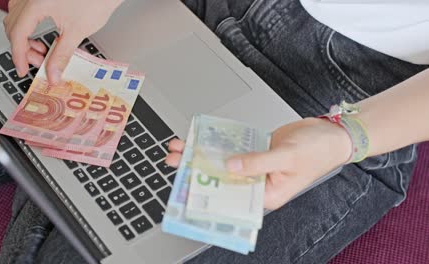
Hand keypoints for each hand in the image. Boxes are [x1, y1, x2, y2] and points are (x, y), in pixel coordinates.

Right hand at [4, 0, 122, 83]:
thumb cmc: (96, 1)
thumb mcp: (77, 32)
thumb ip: (61, 55)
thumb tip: (52, 73)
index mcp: (36, 4)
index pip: (17, 34)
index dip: (19, 56)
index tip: (24, 70)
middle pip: (13, 26)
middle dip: (24, 48)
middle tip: (40, 63)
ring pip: (16, 17)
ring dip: (25, 37)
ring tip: (43, 50)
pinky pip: (25, 9)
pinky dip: (29, 24)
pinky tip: (41, 34)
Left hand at [165, 117, 351, 209]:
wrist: (330, 133)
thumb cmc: (317, 151)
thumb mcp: (287, 158)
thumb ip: (257, 162)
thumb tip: (230, 165)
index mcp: (266, 195)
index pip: (231, 196)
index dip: (207, 189)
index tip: (186, 181)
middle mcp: (257, 183)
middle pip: (221, 178)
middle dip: (198, 168)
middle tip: (176, 158)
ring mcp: (254, 166)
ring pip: (224, 162)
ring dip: (204, 154)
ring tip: (182, 147)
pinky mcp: (255, 150)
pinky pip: (233, 148)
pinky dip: (218, 143)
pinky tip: (202, 138)